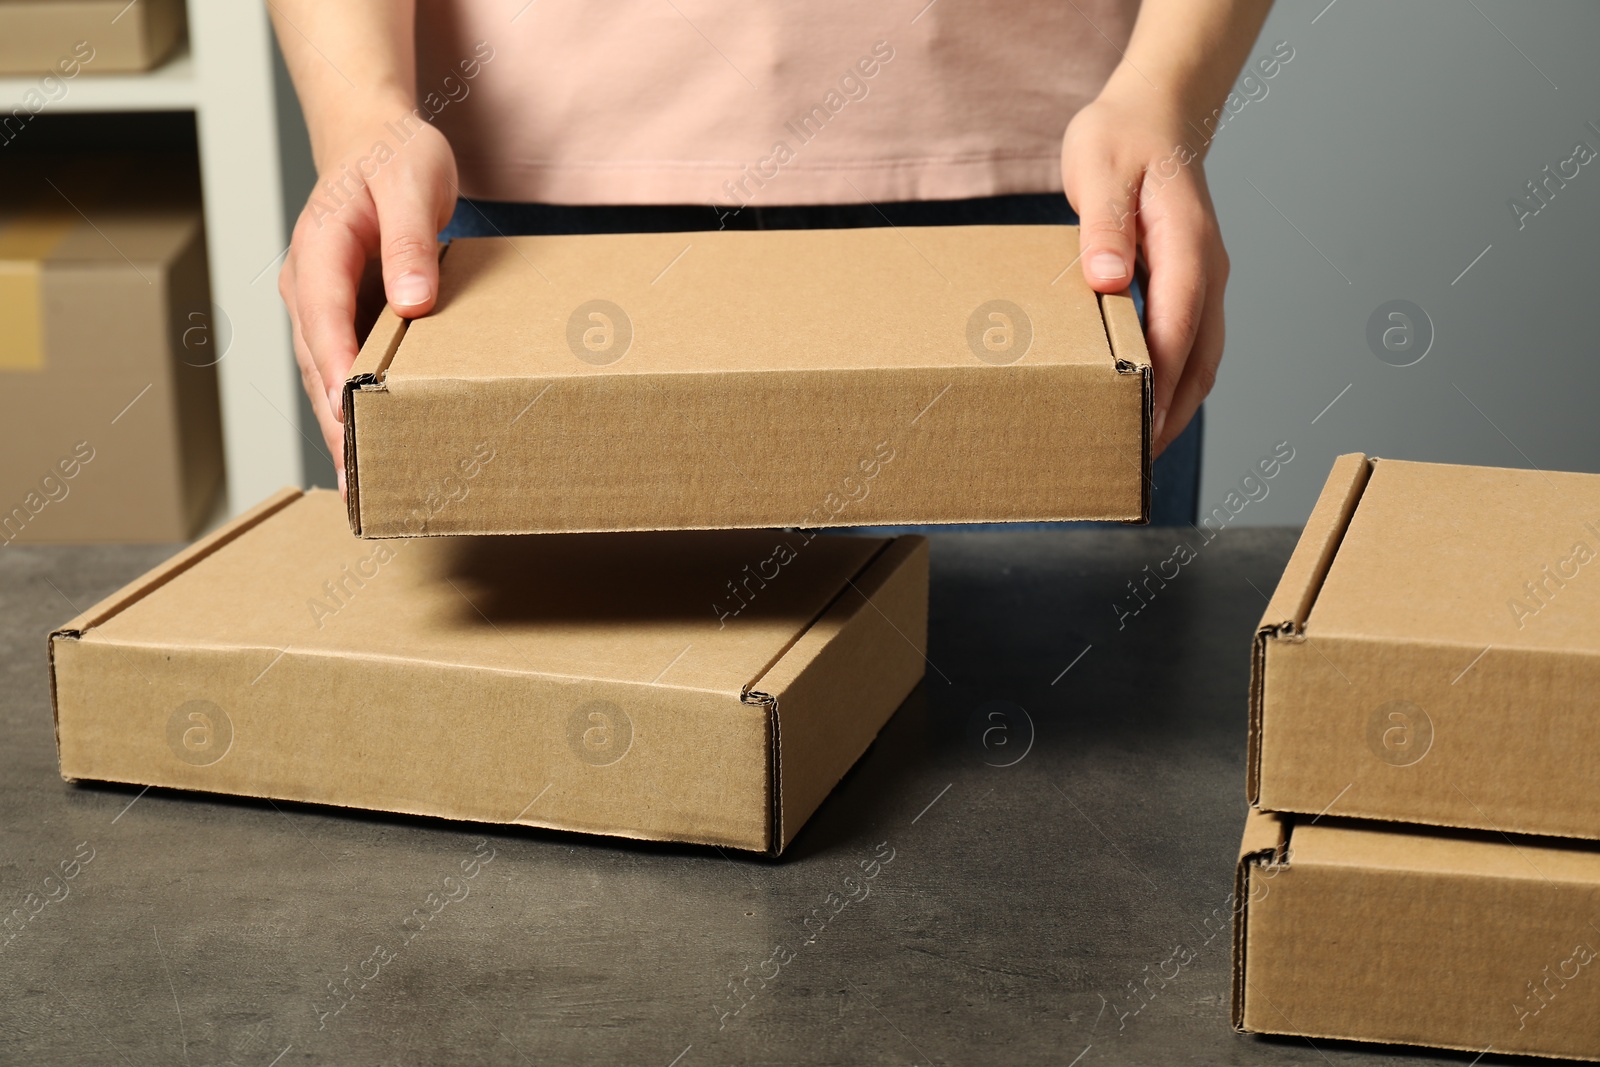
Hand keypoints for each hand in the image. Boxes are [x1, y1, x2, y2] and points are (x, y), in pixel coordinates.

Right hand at [278, 110, 457, 489]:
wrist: (373, 138)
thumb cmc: (393, 156)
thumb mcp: (411, 184)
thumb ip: (410, 240)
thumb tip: (412, 301)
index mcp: (318, 252)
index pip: (323, 322)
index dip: (337, 375)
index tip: (352, 423)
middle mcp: (308, 287)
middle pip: (317, 366)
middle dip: (335, 427)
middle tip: (360, 488)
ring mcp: (321, 307)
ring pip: (325, 378)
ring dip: (342, 432)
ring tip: (366, 492)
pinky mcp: (342, 318)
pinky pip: (344, 370)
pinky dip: (355, 411)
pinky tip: (377, 452)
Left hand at [1062, 85, 1228, 455]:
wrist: (1156, 113)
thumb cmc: (1122, 138)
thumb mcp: (1100, 168)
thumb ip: (1102, 222)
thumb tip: (1107, 276)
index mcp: (1187, 242)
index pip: (1180, 324)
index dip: (1163, 380)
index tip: (1140, 423)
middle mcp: (1207, 268)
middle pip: (1202, 357)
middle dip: (1173, 413)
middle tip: (1135, 462)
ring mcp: (1204, 279)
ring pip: (1204, 358)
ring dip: (1178, 406)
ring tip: (1140, 450)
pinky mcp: (1190, 284)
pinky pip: (1192, 344)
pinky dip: (1176, 382)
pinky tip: (1145, 406)